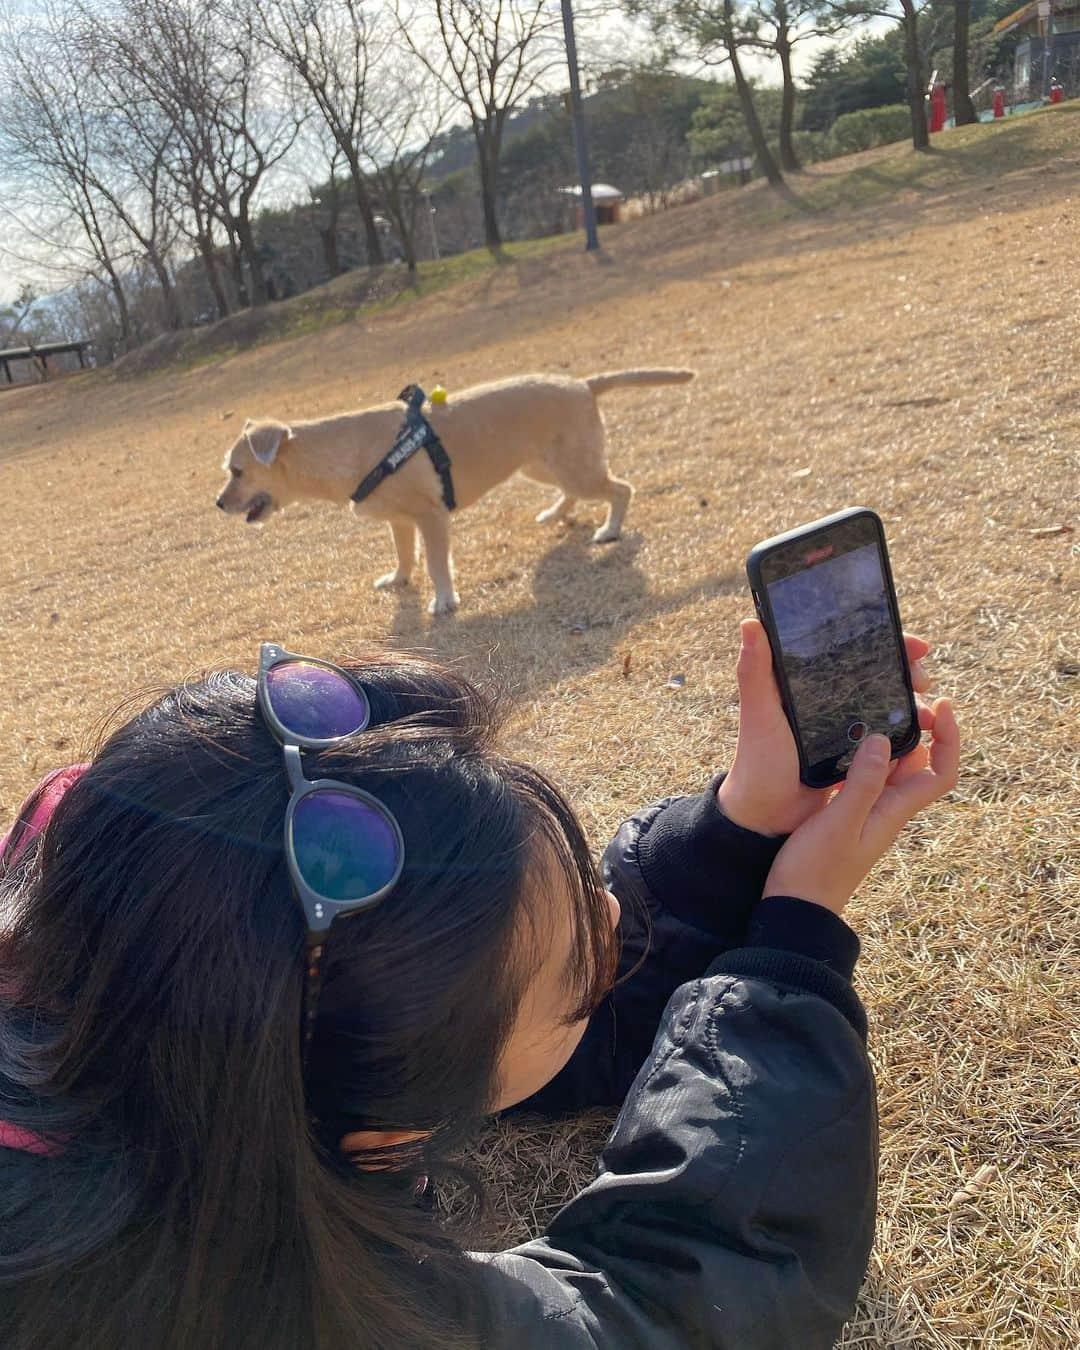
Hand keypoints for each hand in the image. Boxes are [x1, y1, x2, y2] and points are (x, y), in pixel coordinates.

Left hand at [715, 619, 934, 836]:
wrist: (766, 814)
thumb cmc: (757, 760)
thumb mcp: (758, 713)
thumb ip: (754, 672)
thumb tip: (750, 623)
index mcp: (806, 683)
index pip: (852, 649)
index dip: (885, 640)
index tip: (916, 646)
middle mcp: (827, 699)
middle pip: (877, 673)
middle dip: (907, 671)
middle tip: (923, 679)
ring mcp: (843, 725)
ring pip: (886, 703)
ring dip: (912, 702)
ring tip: (927, 711)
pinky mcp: (854, 752)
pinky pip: (886, 735)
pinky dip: (906, 732)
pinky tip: (921, 736)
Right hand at [762, 699, 959, 915]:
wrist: (796, 909)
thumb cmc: (816, 870)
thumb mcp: (839, 822)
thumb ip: (862, 782)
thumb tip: (882, 739)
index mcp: (894, 811)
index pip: (942, 772)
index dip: (950, 738)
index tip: (940, 705)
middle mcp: (887, 810)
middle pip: (920, 764)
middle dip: (920, 730)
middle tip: (903, 698)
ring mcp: (867, 813)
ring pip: (891, 768)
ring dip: (890, 739)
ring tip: (874, 708)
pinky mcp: (846, 814)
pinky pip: (866, 777)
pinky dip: (863, 754)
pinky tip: (842, 740)